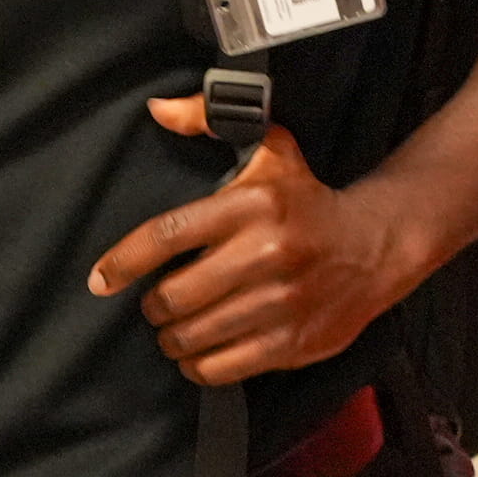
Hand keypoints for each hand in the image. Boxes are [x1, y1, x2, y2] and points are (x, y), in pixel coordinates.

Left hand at [86, 96, 424, 386]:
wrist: (378, 245)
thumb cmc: (307, 198)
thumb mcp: (268, 148)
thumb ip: (209, 119)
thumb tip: (158, 108)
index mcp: (250, 206)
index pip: (168, 234)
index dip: (125, 261)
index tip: (99, 280)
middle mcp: (264, 255)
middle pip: (176, 295)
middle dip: (152, 305)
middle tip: (154, 304)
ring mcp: (281, 304)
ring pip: (196, 336)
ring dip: (172, 338)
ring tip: (173, 329)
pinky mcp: (295, 343)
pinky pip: (227, 368)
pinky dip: (200, 366)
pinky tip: (196, 355)